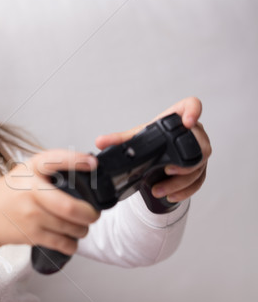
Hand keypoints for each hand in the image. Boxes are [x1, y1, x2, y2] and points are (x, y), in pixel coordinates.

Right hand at [0, 149, 100, 252]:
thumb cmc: (11, 193)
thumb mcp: (26, 172)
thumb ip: (51, 169)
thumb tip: (87, 168)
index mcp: (32, 169)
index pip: (55, 160)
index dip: (76, 161)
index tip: (92, 164)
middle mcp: (30, 190)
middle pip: (70, 207)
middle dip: (89, 214)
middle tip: (93, 215)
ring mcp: (30, 214)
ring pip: (71, 227)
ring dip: (82, 230)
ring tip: (81, 227)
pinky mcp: (31, 234)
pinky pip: (62, 243)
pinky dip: (72, 245)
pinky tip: (70, 240)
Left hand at [95, 96, 211, 202]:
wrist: (157, 157)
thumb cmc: (151, 140)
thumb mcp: (136, 137)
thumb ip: (119, 140)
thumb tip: (100, 142)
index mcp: (177, 118)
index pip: (192, 105)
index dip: (194, 111)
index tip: (187, 123)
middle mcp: (194, 133)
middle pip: (201, 145)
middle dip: (186, 162)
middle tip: (168, 170)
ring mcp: (199, 151)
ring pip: (199, 167)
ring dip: (180, 182)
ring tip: (159, 190)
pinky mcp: (200, 169)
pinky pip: (199, 181)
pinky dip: (185, 190)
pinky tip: (171, 195)